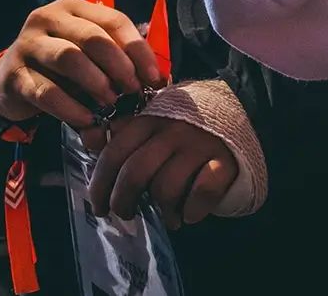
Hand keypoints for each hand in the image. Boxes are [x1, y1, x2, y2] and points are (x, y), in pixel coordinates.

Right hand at [0, 0, 165, 128]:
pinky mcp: (14, 74)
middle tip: (133, 92)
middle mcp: (48, 17)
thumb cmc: (59, 69)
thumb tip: (157, 82)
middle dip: (119, 67)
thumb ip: (116, 62)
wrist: (10, 83)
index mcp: (73, 8)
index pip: (113, 20)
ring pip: (68, 57)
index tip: (154, 78)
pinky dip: (70, 107)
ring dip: (96, 83)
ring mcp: (28, 44)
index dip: (138, 50)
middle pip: (93, 37)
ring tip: (110, 104)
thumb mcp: (88, 58)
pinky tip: (86, 119)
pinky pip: (46, 91)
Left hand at [85, 113, 238, 223]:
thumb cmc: (184, 126)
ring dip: (163, 211)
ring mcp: (199, 145)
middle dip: (124, 201)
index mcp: (149, 119)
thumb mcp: (152, 121)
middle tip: (126, 214)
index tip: (98, 207)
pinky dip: (192, 211)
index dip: (100, 184)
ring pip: (167, 188)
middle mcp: (172, 130)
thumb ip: (121, 132)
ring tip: (168, 216)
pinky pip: (202, 193)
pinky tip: (190, 214)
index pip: (115, 153)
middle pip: (136, 173)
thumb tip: (88, 138)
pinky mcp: (224, 162)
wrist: (239, 111)